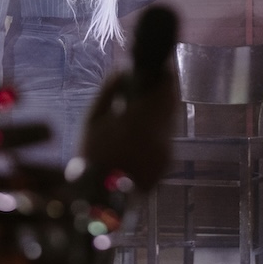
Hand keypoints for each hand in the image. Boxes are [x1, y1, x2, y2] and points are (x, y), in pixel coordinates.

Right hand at [80, 64, 178, 193]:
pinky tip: (143, 127)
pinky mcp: (168, 165)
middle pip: (171, 102)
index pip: (164, 88)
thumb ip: (110, 90)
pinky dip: (158, 128)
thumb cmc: (91, 157)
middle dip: (165, 88)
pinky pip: (166, 137)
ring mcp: (167, 152)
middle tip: (159, 73)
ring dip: (162, 107)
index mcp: (141, 120)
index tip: (162, 61)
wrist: (98, 202)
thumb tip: (124, 67)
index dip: (165, 72)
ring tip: (147, 100)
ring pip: (171, 120)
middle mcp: (161, 135)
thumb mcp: (92, 120)